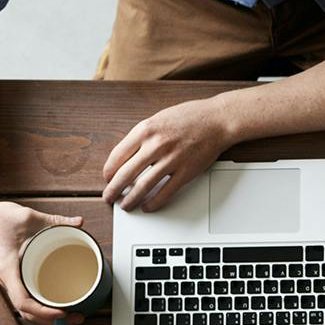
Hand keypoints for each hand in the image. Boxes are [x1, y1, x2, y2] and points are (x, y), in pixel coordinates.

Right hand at [0, 198, 85, 324]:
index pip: (23, 301)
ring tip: (70, 315)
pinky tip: (56, 302)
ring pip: (26, 308)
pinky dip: (40, 306)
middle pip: (27, 312)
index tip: (62, 312)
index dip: (43, 312)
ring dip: (46, 316)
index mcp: (8, 269)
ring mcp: (8, 280)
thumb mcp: (28, 216)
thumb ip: (55, 221)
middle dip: (51, 321)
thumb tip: (79, 222)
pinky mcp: (11, 277)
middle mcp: (6, 280)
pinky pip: (25, 298)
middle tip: (77, 317)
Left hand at [102, 98, 233, 211]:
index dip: (109, 171)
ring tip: (125, 205)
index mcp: (145, 130)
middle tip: (109, 197)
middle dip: (113, 190)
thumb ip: (142, 136)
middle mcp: (156, 145)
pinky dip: (153, 203)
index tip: (107, 178)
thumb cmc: (189, 117)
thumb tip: (126, 157)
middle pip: (126, 174)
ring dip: (131, 199)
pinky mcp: (185, 172)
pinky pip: (165, 193)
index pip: (117, 155)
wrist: (217, 120)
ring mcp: (171, 160)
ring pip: (143, 186)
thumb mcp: (158, 119)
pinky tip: (147, 206)